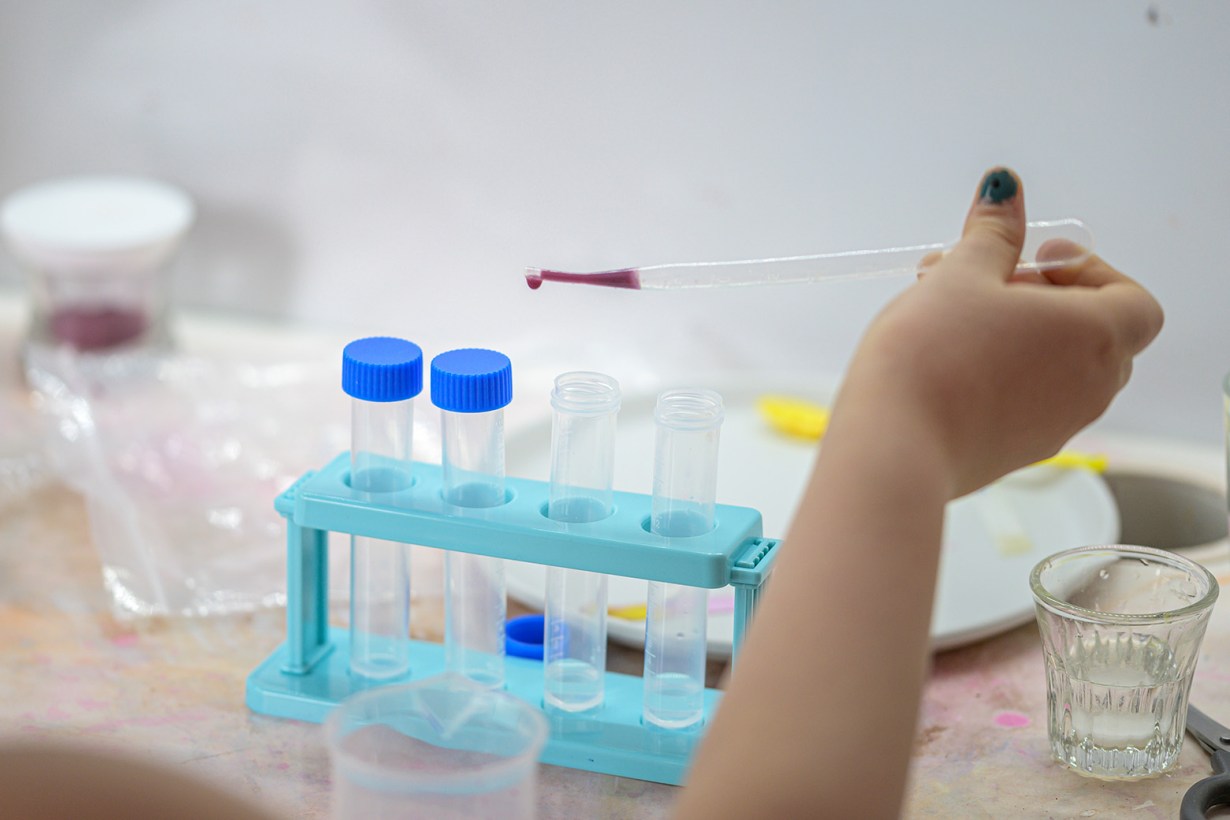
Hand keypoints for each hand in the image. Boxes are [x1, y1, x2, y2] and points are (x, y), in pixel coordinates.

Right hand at [839, 168, 1162, 495]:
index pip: (1132, 300)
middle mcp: (1090, 386)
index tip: (1034, 260)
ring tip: (952, 316)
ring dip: (1018, 334)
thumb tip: (1006, 190)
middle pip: (1094, 332)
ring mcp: (1057, 425)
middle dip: (1044, 299)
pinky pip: (1030, 401)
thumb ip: (993, 232)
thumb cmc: (933, 354)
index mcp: (1093, 335)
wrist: (895, 444)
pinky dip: (1004, 373)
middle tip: (985, 283)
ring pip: (1057, 367)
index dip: (1089, 271)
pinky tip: (947, 359)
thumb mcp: (961, 275)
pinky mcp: (1020, 451)